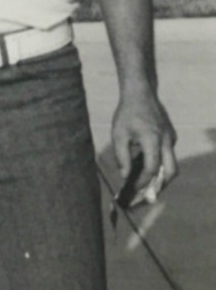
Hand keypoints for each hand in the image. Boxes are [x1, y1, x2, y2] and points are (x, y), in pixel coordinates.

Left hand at [112, 86, 177, 205]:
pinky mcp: (170, 136)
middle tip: (147, 196)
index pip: (152, 169)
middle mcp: (166, 140)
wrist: (140, 93)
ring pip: (171, 164)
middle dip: (160, 186)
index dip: (142, 182)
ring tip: (144, 185)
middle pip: (171, 171)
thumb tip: (125, 176)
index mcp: (152, 140)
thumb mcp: (118, 135)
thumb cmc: (126, 113)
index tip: (132, 190)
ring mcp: (170, 138)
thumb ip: (122, 157)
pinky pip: (167, 155)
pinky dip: (159, 165)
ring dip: (160, 177)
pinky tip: (144, 168)